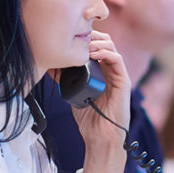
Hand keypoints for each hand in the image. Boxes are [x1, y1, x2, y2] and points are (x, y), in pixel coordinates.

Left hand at [49, 30, 130, 172]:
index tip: (68, 36)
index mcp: (99, 71)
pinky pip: (117, 59)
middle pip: (103, 41)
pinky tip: (94, 54)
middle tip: (75, 36)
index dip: (83, 37)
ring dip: (97, 42)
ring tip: (83, 45)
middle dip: (89, 35)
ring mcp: (117, 75)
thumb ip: (65, 79)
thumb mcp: (71, 93)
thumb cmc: (88, 119)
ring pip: (111, 46)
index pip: (94, 45)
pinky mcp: (123, 81)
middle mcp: (109, 70)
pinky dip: (106, 52)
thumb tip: (50, 65)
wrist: (100, 137)